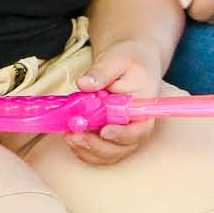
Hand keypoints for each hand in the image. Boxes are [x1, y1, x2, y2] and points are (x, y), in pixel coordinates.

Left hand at [64, 41, 164, 166]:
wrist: (130, 60)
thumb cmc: (129, 58)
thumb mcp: (116, 59)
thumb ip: (101, 72)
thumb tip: (83, 83)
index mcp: (144, 109)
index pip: (139, 131)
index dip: (122, 135)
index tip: (104, 131)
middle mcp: (137, 126)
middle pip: (122, 148)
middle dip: (97, 146)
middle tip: (74, 135)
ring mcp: (124, 133)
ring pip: (109, 154)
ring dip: (87, 150)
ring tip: (69, 136)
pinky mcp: (111, 135)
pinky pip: (100, 151)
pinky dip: (84, 149)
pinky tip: (71, 138)